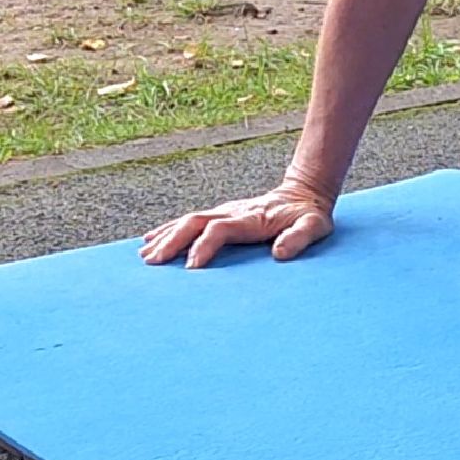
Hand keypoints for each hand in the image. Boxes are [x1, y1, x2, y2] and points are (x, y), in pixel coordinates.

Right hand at [139, 179, 334, 268]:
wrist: (305, 192)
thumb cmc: (309, 214)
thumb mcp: (315, 226)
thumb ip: (300, 237)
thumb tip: (280, 253)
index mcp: (252, 218)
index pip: (220, 228)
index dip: (205, 245)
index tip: (191, 266)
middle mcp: (233, 212)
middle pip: (195, 222)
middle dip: (173, 241)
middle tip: (153, 263)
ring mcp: (225, 211)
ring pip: (188, 220)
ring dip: (166, 236)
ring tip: (144, 256)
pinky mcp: (221, 214)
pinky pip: (190, 221)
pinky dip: (168, 230)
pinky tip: (150, 240)